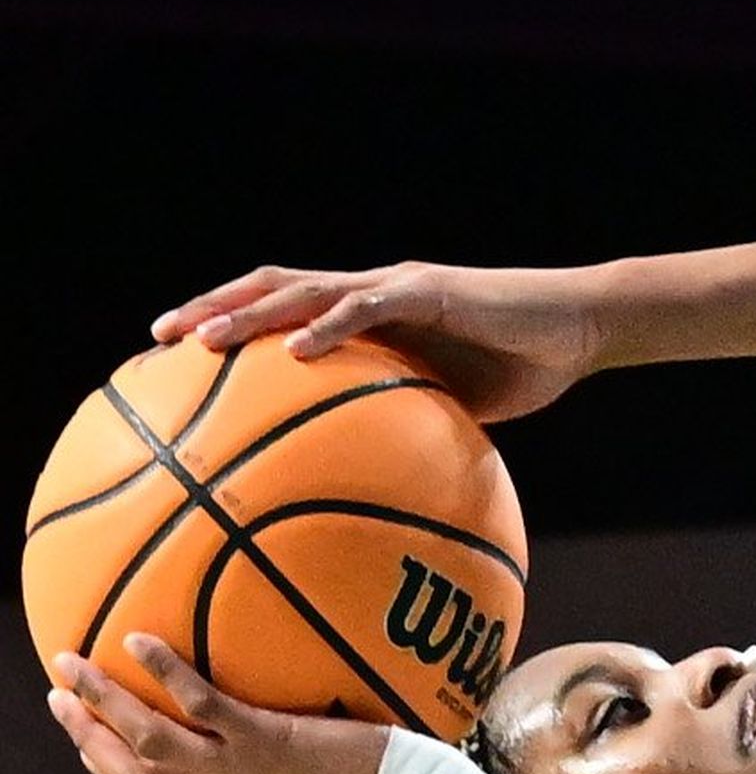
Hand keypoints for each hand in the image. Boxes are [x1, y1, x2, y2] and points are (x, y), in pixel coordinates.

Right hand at [48, 641, 386, 773]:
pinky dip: (166, 673)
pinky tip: (139, 640)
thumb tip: (258, 759)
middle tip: (57, 700)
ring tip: (71, 666)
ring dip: (101, 704)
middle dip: (87, 739)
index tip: (89, 749)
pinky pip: (202, 705)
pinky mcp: (269, 745)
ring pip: (149, 742)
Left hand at [150, 258, 607, 421]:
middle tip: (158, 339)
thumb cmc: (524, 367)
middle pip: (271, 287)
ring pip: (303, 289)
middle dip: (212, 309)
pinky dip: (326, 327)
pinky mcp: (429, 291)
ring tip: (203, 342)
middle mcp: (370, 290)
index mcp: (368, 314)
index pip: (283, 309)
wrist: (579, 328)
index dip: (228, 324)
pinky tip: (294, 351)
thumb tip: (375, 488)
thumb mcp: (454, 407)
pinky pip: (367, 308)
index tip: (174, 356)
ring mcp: (395, 286)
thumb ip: (411, 427)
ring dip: (248, 314)